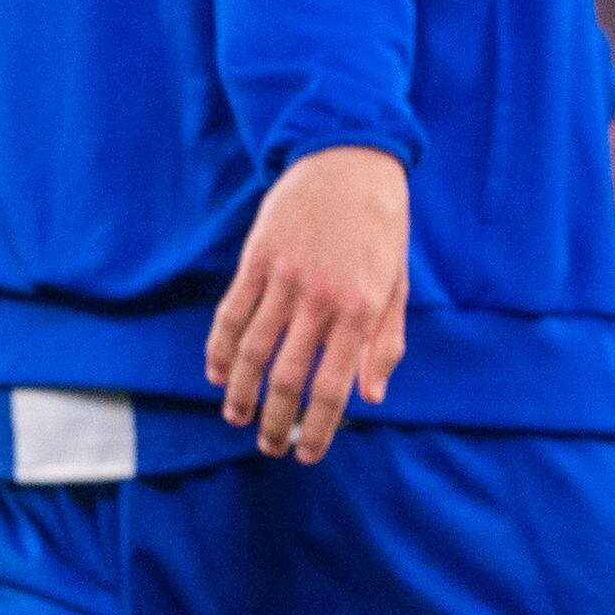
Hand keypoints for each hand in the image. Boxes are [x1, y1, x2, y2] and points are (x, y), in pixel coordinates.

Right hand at [208, 145, 408, 459]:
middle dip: (275, 420)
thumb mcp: (397, 284)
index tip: (306, 454)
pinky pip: (232, 312)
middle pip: (288, 376)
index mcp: (362, 309)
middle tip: (269, 445)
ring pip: (253, 349)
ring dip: (240, 391)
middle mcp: (321, 298)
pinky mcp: (258, 258)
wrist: (350, 160)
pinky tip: (217, 372)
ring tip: (236, 417)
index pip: (333, 386)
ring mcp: (285, 277)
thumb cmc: (381, 227)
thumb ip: (385, 342)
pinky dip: (221, 347)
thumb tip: (372, 397)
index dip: (317, 427)